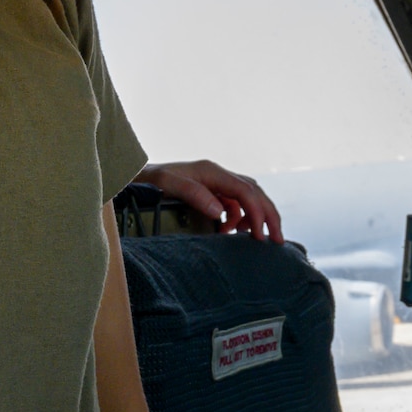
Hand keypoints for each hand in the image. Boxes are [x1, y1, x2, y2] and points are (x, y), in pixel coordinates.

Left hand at [135, 160, 283, 242]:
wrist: (134, 177)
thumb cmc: (149, 180)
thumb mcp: (168, 184)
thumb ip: (195, 195)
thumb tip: (221, 212)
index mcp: (212, 172)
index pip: (246, 191)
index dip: (258, 212)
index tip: (262, 235)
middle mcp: (218, 175)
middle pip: (254, 192)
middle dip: (268, 215)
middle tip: (277, 239)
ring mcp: (215, 183)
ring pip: (248, 198)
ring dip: (255, 217)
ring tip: (254, 238)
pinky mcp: (211, 192)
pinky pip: (234, 204)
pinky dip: (238, 218)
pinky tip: (229, 231)